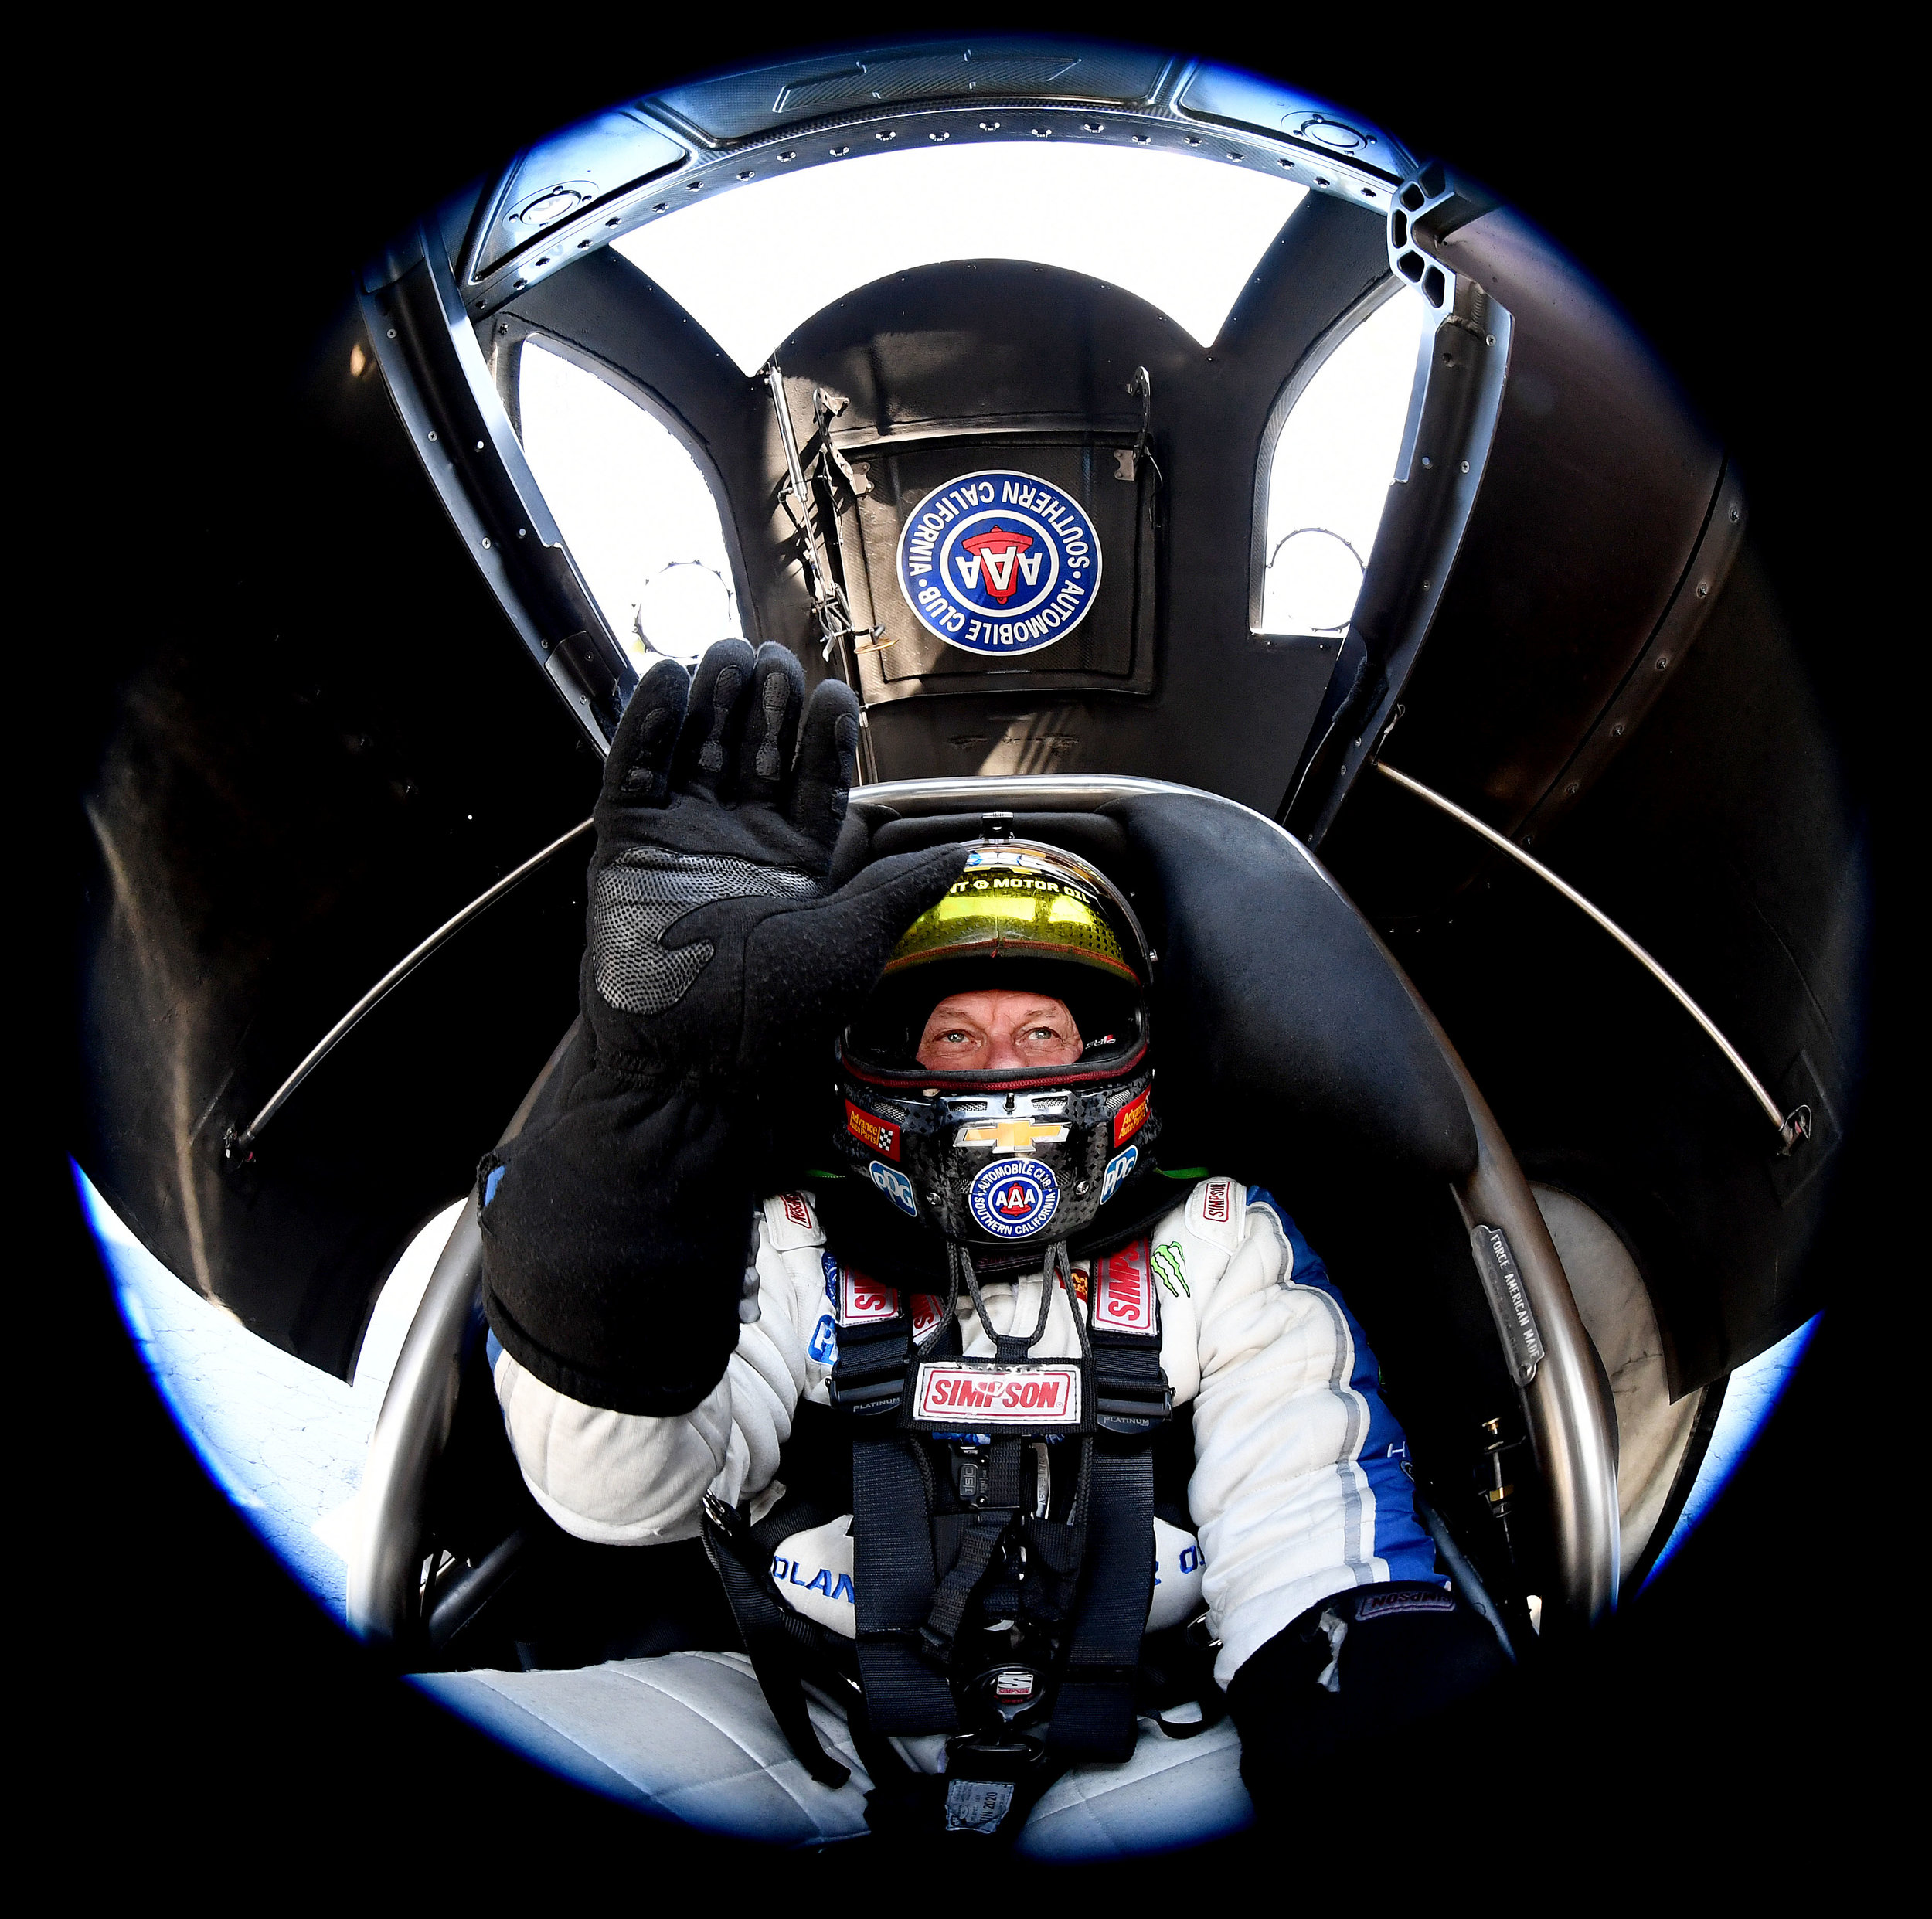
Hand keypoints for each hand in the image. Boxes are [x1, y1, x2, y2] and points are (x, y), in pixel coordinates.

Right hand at [583, 639, 960, 1094]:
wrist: (689, 1070)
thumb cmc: (774, 1020)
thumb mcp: (853, 943)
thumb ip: (901, 885)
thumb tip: (968, 848)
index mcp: (799, 867)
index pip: (816, 782)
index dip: (823, 736)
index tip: (834, 692)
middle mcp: (740, 848)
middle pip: (756, 752)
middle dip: (767, 703)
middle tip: (774, 658)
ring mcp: (681, 843)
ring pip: (699, 750)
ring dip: (715, 701)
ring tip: (731, 654)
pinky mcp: (626, 848)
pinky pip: (635, 773)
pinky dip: (648, 725)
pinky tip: (668, 679)